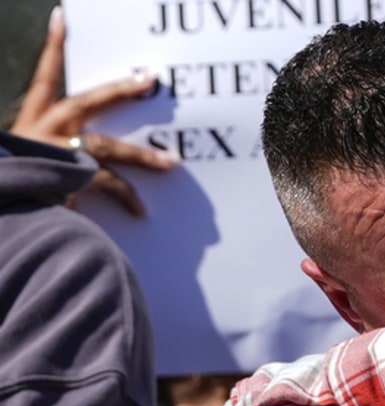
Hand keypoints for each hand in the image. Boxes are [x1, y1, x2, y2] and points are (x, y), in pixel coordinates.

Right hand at [11, 8, 173, 215]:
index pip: (44, 77)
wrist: (0, 207)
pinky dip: (126, 195)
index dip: (55, 47)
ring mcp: (54, 154)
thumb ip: (62, 153)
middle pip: (86, 102)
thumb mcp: (32, 161)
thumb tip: (95, 158)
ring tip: (171, 162)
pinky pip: (106, 184)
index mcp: (30, 123)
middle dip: (120, 90)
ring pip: (105, 146)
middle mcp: (41, 132)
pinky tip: (141, 211)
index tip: (64, 17)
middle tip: (148, 79)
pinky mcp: (68, 179)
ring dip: (141, 155)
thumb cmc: (18, 186)